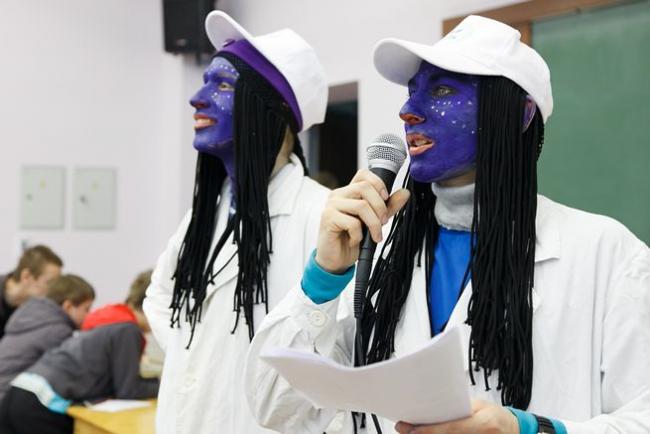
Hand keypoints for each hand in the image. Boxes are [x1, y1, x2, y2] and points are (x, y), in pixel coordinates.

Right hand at [315, 169, 409, 273]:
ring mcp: (331, 206)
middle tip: (384, 222)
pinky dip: (359, 235)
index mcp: (348, 192)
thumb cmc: (351, 238)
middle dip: (380, 207)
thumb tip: (404, 193)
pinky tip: (355, 241)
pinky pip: (352, 223)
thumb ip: (388, 207)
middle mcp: (338, 195)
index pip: (363, 174)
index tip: (386, 198)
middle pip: (364, 188)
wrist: (336, 260)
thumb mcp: (374, 221)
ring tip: (374, 236)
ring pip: (361, 206)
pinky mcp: (328, 218)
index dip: (378, 183)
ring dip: (373, 224)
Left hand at [394, 400, 519, 433]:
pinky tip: (426, 433)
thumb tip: (434, 406)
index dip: (430, 430)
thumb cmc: (496, 416)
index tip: (412, 429)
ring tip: (412, 431)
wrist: (513, 430)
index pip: (452, 428)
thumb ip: (460, 408)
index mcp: (484, 422)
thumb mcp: (480, 406)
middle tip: (405, 429)